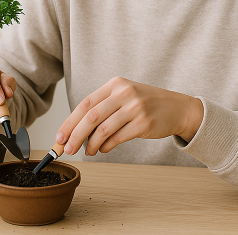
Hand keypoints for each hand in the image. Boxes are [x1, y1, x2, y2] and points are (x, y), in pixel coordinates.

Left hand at [56, 77, 202, 155]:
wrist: (177, 108)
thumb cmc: (146, 104)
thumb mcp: (125, 97)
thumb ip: (103, 109)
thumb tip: (76, 131)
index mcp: (115, 84)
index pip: (86, 103)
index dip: (70, 121)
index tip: (60, 136)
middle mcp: (124, 93)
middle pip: (91, 117)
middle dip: (75, 135)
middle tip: (67, 149)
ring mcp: (135, 108)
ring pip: (103, 130)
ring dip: (90, 144)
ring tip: (87, 151)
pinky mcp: (143, 123)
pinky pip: (117, 138)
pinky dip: (106, 146)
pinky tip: (103, 149)